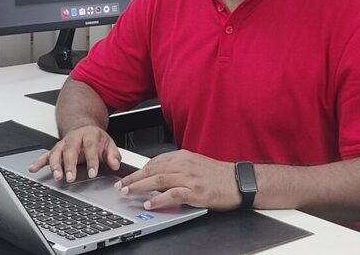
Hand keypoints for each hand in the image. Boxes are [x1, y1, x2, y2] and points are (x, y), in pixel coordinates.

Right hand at [28, 125, 120, 182]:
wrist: (83, 127)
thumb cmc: (96, 138)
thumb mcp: (109, 143)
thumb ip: (113, 154)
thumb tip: (115, 164)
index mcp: (89, 135)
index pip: (90, 147)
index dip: (91, 160)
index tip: (92, 173)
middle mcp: (74, 138)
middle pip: (70, 150)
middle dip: (70, 164)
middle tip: (71, 177)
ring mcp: (63, 143)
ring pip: (57, 153)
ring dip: (55, 165)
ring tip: (56, 176)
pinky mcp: (55, 149)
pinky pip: (46, 155)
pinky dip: (39, 162)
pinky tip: (33, 168)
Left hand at [115, 149, 239, 209]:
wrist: (238, 181)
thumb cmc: (218, 174)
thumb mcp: (194, 164)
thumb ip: (177, 167)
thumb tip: (158, 174)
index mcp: (182, 156)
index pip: (154, 161)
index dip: (139, 170)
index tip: (128, 176)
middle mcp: (184, 164)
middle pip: (152, 169)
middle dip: (133, 178)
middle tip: (120, 185)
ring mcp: (189, 177)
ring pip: (158, 179)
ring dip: (140, 186)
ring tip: (127, 193)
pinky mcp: (195, 191)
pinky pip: (172, 194)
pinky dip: (159, 198)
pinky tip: (149, 203)